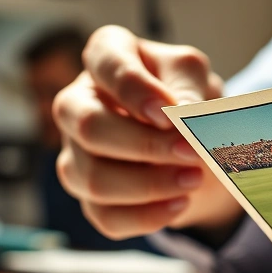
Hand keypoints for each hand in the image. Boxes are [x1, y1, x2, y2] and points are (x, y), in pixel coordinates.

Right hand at [53, 25, 242, 239]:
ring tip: (194, 179)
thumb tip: (179, 115)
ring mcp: (76, 152)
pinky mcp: (88, 195)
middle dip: (146, 145)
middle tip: (192, 152)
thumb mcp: (196, 79)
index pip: (104, 61)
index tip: (170, 114)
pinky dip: (146, 216)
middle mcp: (78, 102)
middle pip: (89, 127)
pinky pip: (104, 216)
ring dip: (149, 185)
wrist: (195, 142)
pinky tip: (180, 204)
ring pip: (93, 178)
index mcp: (105, 56)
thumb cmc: (188, 96)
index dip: (136, 90)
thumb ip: (187, 89)